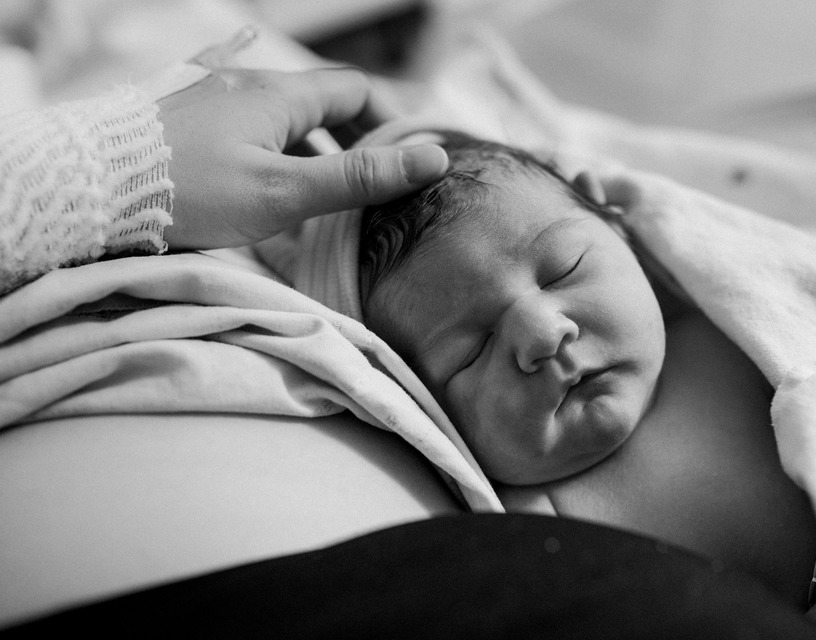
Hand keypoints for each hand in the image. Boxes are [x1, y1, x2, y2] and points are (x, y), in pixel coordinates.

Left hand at [157, 63, 447, 249]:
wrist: (92, 188)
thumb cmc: (191, 193)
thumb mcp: (284, 192)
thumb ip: (357, 176)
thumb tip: (431, 159)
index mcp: (279, 95)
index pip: (354, 90)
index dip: (386, 121)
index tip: (402, 158)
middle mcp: (247, 82)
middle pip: (318, 98)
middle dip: (350, 133)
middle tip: (364, 178)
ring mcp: (211, 93)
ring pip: (278, 111)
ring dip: (306, 142)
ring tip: (313, 188)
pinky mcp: (182, 112)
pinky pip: (240, 115)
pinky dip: (265, 138)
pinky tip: (257, 164)